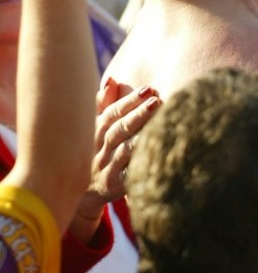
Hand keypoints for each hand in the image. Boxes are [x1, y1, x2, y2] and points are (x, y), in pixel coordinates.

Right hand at [69, 78, 160, 243]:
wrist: (84, 192)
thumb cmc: (96, 150)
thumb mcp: (95, 127)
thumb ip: (104, 103)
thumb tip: (112, 79)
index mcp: (97, 129)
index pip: (113, 112)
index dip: (130, 100)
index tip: (149, 89)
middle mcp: (101, 147)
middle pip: (120, 128)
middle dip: (138, 113)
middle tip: (157, 101)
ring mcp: (108, 166)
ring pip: (124, 150)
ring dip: (141, 136)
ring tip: (159, 123)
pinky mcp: (116, 185)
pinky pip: (129, 175)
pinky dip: (140, 165)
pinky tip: (155, 155)